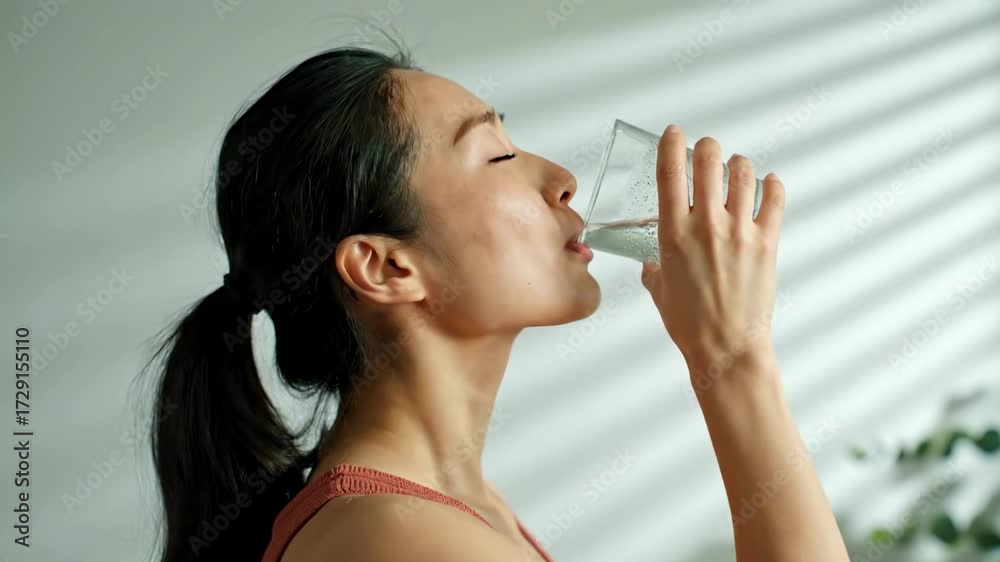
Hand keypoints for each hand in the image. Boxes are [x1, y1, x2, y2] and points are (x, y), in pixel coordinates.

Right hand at [640, 124, 785, 371]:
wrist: (726, 348)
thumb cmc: (690, 324)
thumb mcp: (658, 289)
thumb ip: (654, 266)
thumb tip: (653, 261)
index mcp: (673, 234)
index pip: (669, 173)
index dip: (670, 145)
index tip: (673, 133)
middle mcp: (706, 226)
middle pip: (708, 161)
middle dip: (707, 148)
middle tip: (706, 150)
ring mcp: (740, 232)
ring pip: (743, 173)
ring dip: (737, 164)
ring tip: (735, 168)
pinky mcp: (767, 242)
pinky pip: (775, 199)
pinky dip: (772, 186)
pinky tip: (768, 185)